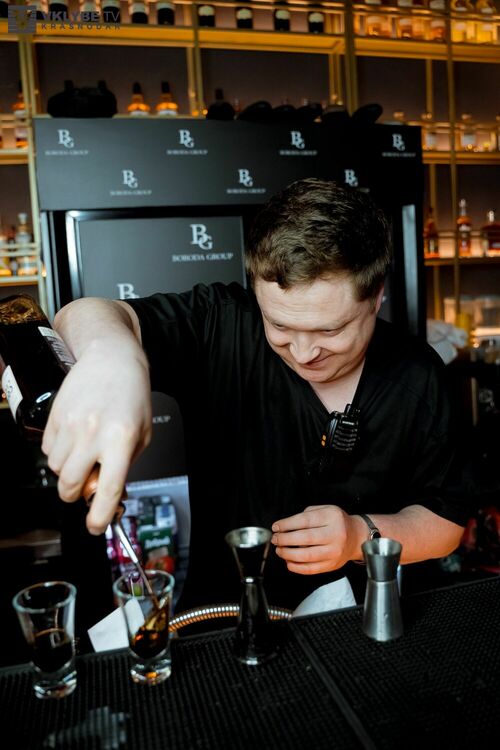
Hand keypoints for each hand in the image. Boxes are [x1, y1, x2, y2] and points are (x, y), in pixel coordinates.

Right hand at [41, 339, 151, 534]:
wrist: (111, 358)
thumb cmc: (132, 393)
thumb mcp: (143, 432)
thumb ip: (127, 463)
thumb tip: (110, 492)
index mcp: (122, 438)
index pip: (108, 488)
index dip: (100, 515)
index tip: (96, 526)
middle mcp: (94, 433)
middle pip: (70, 484)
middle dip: (75, 494)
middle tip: (85, 486)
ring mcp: (71, 424)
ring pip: (56, 469)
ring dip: (67, 471)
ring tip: (84, 453)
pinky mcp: (55, 417)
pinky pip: (47, 450)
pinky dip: (58, 454)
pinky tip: (73, 440)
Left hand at [271, 505, 362, 573]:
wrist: (356, 537)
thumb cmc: (337, 522)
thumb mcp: (325, 510)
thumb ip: (307, 514)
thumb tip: (285, 525)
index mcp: (331, 518)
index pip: (305, 521)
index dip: (287, 525)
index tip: (276, 527)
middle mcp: (335, 535)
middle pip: (305, 538)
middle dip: (285, 539)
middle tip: (276, 539)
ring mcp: (334, 552)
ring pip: (307, 556)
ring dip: (288, 554)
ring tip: (280, 550)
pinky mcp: (332, 565)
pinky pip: (311, 569)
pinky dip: (297, 567)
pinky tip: (289, 562)